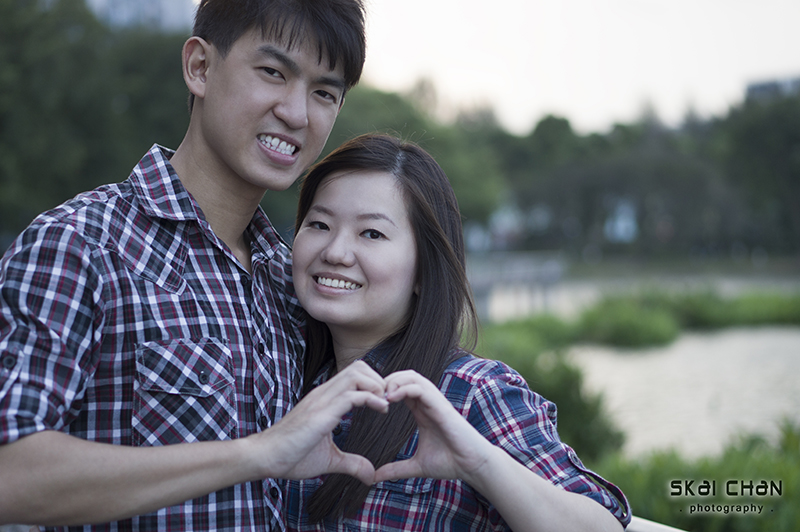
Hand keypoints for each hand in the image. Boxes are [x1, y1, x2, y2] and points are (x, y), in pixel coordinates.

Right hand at [254, 361, 387, 483]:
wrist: (265, 458)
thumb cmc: (291, 456)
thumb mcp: (329, 460)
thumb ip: (352, 463)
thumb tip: (371, 475)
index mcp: (325, 399)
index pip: (355, 374)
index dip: (374, 383)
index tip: (385, 403)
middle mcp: (324, 394)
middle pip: (359, 367)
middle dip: (379, 380)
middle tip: (387, 401)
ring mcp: (322, 400)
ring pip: (357, 374)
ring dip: (377, 386)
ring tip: (385, 405)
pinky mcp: (321, 413)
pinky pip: (351, 395)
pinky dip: (371, 398)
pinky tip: (381, 410)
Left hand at [373, 370, 494, 484]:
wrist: (471, 466)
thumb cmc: (450, 462)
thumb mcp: (416, 466)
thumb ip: (396, 469)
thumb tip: (375, 478)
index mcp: (422, 411)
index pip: (401, 388)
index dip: (384, 390)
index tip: (370, 403)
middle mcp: (428, 402)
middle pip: (405, 376)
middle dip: (386, 380)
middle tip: (372, 396)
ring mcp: (435, 402)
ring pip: (412, 376)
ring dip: (394, 381)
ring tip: (381, 395)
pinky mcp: (441, 406)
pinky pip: (421, 388)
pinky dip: (404, 388)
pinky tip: (392, 399)